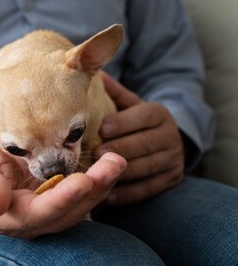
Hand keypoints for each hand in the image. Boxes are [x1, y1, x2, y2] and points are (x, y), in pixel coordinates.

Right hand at [0, 145, 125, 238]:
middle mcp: (35, 221)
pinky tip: (110, 164)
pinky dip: (97, 181)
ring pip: (81, 205)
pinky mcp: (55, 197)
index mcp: (12, 218)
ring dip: (102, 184)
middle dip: (95, 189)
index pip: (43, 212)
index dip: (64, 199)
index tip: (84, 181)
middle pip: (70, 211)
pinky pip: (80, 194)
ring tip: (118, 160)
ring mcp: (47, 211)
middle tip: (115, 163)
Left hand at [95, 72, 184, 204]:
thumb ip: (113, 91)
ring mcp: (174, 159)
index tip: (102, 128)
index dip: (123, 122)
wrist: (168, 139)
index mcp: (159, 113)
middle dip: (119, 149)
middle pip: (144, 143)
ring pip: (147, 167)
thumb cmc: (137, 119)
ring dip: (122, 172)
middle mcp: (170, 135)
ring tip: (99, 174)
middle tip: (95, 154)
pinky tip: (109, 194)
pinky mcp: (172, 179)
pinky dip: (129, 193)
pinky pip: (149, 188)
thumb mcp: (129, 102)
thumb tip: (92, 71)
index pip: (143, 116)